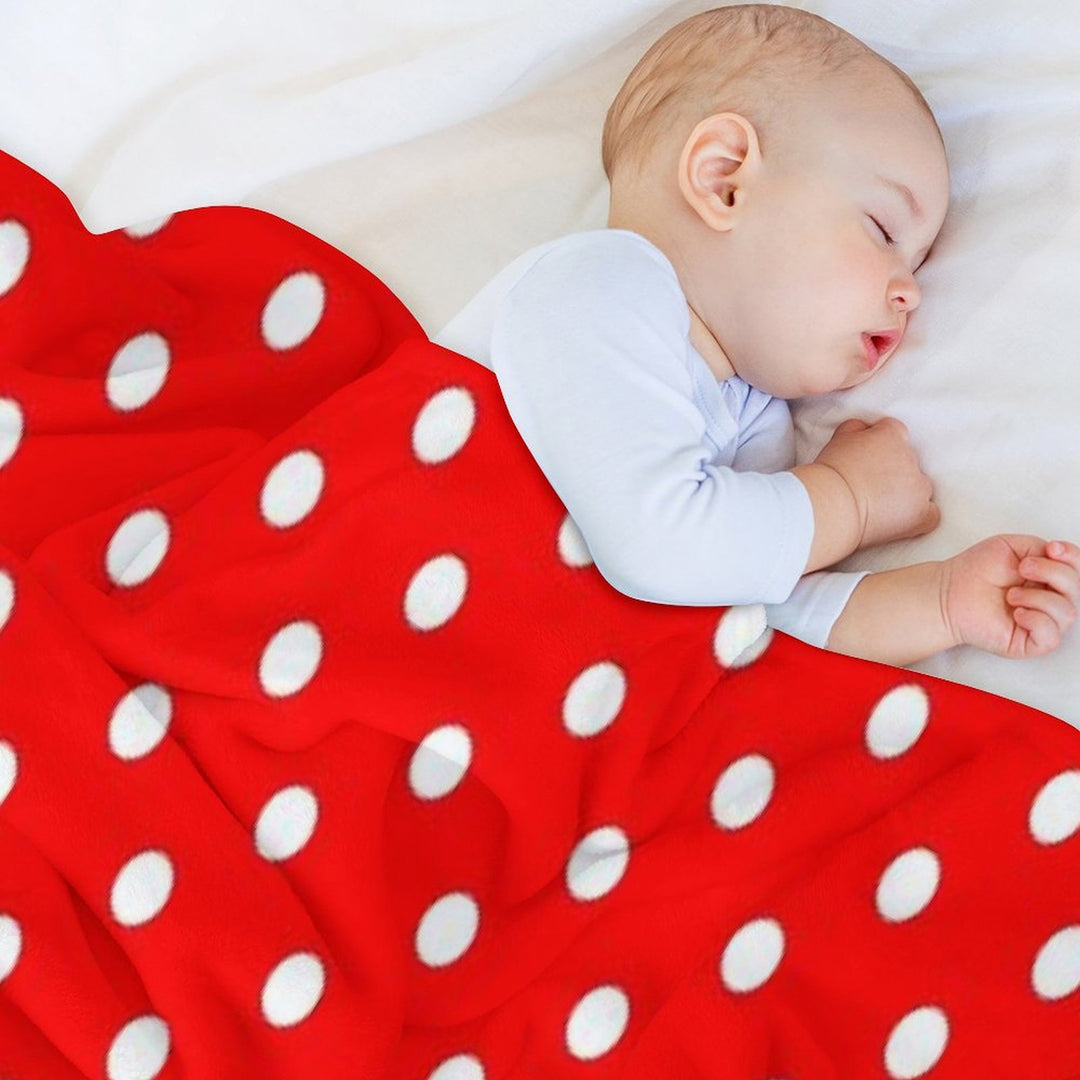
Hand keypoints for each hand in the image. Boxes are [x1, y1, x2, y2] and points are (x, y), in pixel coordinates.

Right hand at [815, 417, 939, 548]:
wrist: (832, 504)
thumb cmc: (830, 473)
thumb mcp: (839, 438)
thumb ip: (857, 428)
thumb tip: (865, 429)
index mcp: (892, 435)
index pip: (894, 433)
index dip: (880, 446)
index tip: (867, 458)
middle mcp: (911, 457)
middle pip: (908, 461)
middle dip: (892, 470)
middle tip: (868, 484)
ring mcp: (919, 486)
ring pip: (920, 486)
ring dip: (905, 492)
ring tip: (880, 505)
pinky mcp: (921, 513)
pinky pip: (931, 513)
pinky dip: (920, 516)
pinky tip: (903, 520)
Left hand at [940, 535, 1079, 658]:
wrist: (948, 592)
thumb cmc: (975, 571)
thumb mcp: (1012, 547)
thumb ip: (1041, 548)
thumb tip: (1059, 557)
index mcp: (1049, 578)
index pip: (1078, 570)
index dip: (1073, 557)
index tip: (1051, 548)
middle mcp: (1050, 601)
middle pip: (1077, 589)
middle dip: (1053, 573)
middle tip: (1022, 568)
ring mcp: (1041, 623)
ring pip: (1067, 613)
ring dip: (1037, 598)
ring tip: (1010, 594)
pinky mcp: (1029, 643)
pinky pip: (1051, 636)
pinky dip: (1036, 620)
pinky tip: (1016, 613)